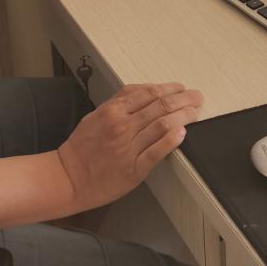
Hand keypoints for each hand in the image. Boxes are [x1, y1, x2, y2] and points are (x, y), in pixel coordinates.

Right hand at [57, 83, 203, 210]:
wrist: (69, 177)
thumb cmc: (82, 147)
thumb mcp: (96, 115)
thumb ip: (119, 102)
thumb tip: (145, 91)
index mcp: (113, 110)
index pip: (148, 93)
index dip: (169, 88)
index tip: (182, 88)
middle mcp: (122, 126)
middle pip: (160, 106)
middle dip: (183, 99)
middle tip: (197, 97)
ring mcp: (129, 148)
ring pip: (162, 125)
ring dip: (183, 116)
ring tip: (196, 112)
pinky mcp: (134, 169)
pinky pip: (157, 152)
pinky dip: (172, 141)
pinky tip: (183, 133)